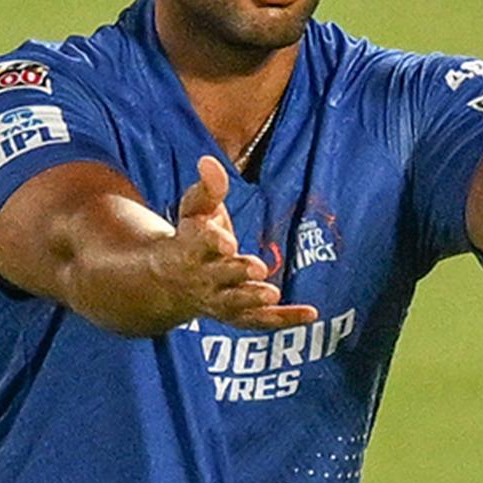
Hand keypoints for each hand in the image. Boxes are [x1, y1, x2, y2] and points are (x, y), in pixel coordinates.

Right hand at [154, 156, 317, 331]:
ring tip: (273, 294)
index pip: (200, 243)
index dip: (213, 242)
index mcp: (190, 247)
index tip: (228, 242)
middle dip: (236, 272)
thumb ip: (207, 188)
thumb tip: (209, 162)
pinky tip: (310, 313)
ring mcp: (220, 300)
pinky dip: (285, 318)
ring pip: (235, 304)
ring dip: (253, 299)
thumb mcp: (195, 210)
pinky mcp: (238, 315)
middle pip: (219, 276)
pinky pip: (260, 320)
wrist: (172, 283)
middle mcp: (204, 277)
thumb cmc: (191, 237)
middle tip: (258, 268)